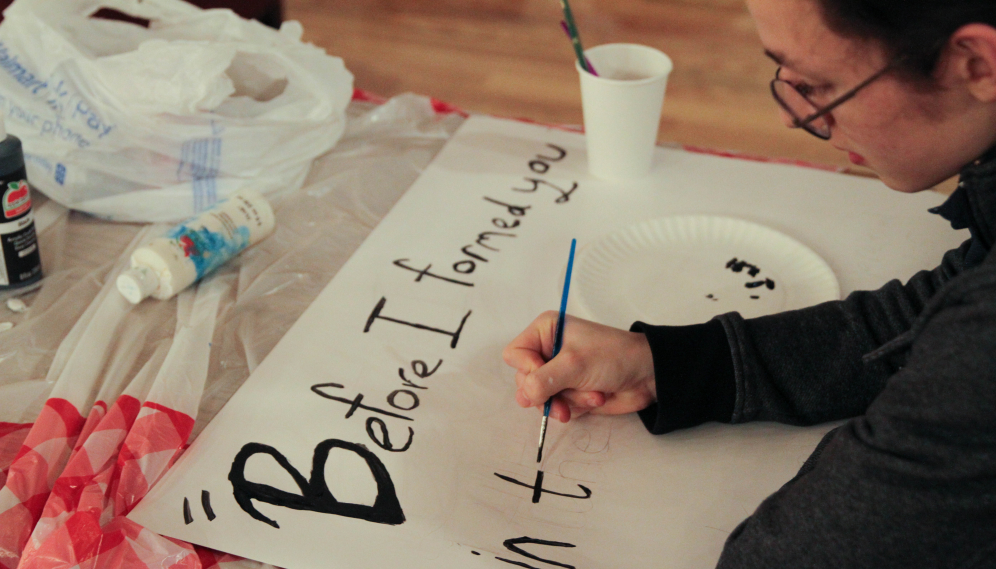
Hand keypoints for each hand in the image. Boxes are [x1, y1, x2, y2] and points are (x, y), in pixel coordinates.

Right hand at [502, 311, 655, 421]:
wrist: (648, 375)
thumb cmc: (612, 357)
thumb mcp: (575, 364)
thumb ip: (543, 380)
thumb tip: (525, 397)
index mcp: (545, 331)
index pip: (515, 354)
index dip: (526, 369)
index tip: (545, 376)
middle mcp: (548, 351)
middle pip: (525, 380)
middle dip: (548, 393)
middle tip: (563, 400)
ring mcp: (559, 373)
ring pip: (541, 398)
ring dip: (567, 401)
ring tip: (591, 396)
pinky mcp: (570, 392)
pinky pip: (558, 406)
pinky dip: (576, 406)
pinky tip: (596, 398)